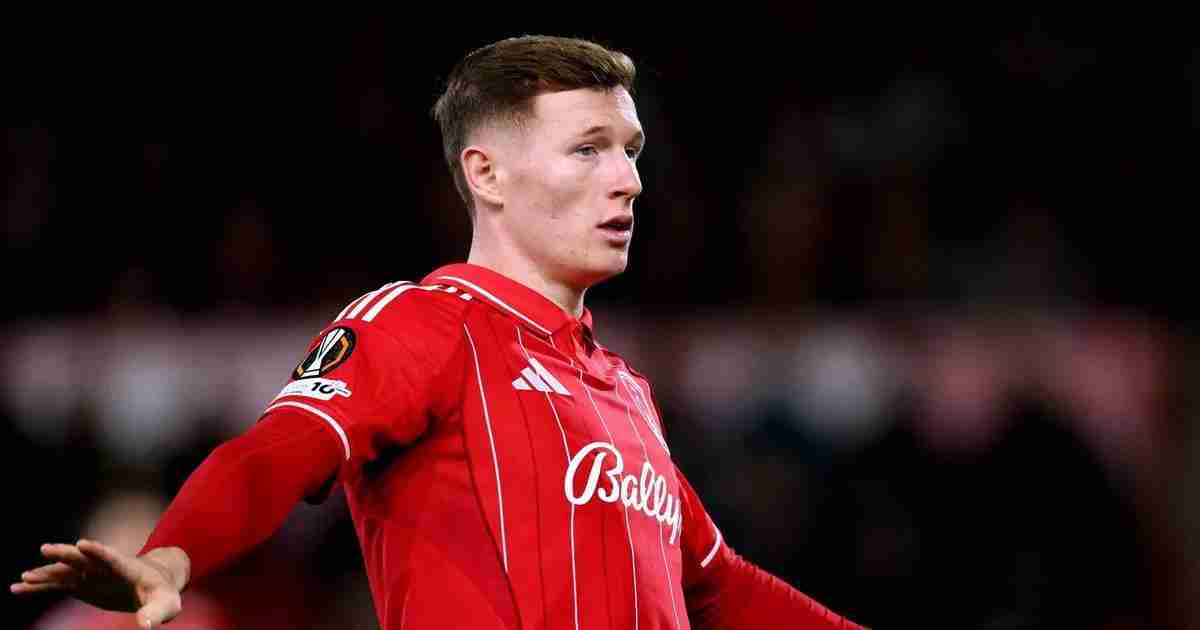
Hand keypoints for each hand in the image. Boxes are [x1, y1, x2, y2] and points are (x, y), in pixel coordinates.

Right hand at [11, 539, 186, 628]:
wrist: (154, 584)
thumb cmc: (163, 593)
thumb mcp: (167, 604)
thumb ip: (157, 612)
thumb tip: (146, 626)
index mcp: (127, 567)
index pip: (112, 557)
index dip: (98, 551)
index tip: (82, 544)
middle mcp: (105, 567)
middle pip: (84, 558)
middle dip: (67, 554)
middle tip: (47, 549)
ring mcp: (91, 574)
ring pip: (65, 570)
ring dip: (46, 573)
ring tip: (23, 578)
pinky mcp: (82, 584)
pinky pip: (57, 583)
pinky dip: (39, 585)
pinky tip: (19, 588)